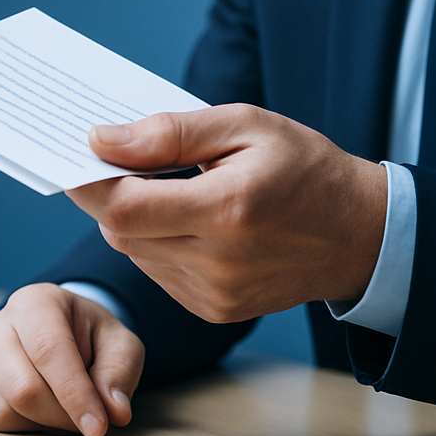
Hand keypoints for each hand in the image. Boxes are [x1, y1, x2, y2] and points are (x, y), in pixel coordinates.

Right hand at [0, 283, 143, 435]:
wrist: (62, 332)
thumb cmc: (90, 337)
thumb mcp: (119, 344)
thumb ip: (119, 371)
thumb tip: (114, 409)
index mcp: (36, 301)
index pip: (48, 350)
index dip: (74, 394)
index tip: (98, 426)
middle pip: (22, 386)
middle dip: (60, 415)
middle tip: (88, 421)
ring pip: (3, 408)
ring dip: (41, 424)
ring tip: (65, 411)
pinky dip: (21, 428)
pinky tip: (41, 412)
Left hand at [68, 105, 386, 321]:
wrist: (360, 234)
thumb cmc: (304, 167)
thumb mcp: (245, 125)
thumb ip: (170, 134)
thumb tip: (103, 140)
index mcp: (226, 210)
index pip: (124, 206)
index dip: (88, 181)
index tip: (75, 154)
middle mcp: (217, 263)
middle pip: (120, 231)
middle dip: (110, 193)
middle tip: (124, 159)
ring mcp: (215, 294)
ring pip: (134, 252)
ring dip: (134, 218)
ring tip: (169, 186)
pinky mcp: (216, 309)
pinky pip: (158, 271)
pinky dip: (156, 241)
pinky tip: (187, 218)